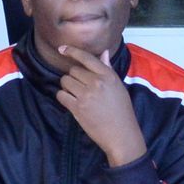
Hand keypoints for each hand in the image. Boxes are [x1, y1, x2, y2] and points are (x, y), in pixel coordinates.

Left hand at [55, 45, 147, 167]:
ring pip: (65, 81)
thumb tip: (103, 52)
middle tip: (81, 87)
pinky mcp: (77, 108)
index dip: (72, 51)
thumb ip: (108, 69)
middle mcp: (96, 82)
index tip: (62, 49)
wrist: (121, 134)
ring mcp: (86, 95)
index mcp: (108, 76)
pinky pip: (61, 95)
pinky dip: (63, 97)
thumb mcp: (118, 86)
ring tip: (77, 95)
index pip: (86, 58)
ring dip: (67, 86)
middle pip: (73, 70)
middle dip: (74, 77)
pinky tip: (71, 101)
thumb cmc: (122, 110)